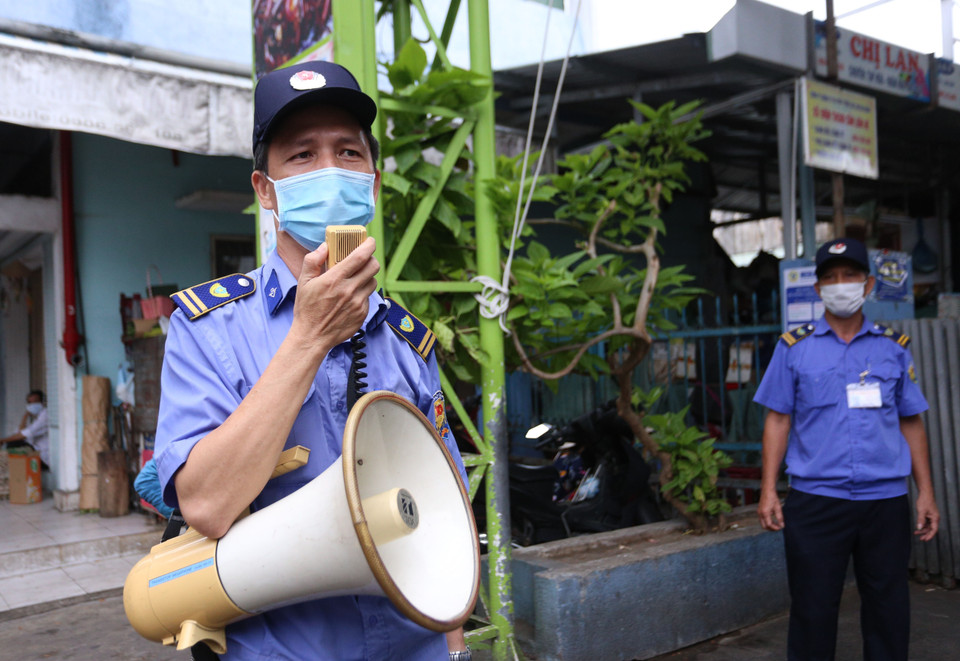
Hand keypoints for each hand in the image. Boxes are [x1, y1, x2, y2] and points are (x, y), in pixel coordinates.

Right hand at [290, 237, 379, 352]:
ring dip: (367, 276)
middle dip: (371, 259)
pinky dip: (362, 293)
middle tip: (364, 259)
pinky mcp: (362, 314)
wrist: (312, 337)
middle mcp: (349, 290)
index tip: (369, 241)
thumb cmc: (306, 309)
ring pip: (373, 282)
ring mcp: (358, 303)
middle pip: (373, 267)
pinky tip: (351, 296)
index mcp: (334, 279)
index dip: (369, 245)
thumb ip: (312, 261)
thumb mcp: (303, 282)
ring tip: (356, 278)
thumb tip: (324, 246)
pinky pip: (368, 297)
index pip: (360, 257)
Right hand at [757, 489, 783, 530]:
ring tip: (776, 524)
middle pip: (764, 526)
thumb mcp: (778, 508)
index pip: (769, 525)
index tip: (781, 528)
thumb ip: (780, 518)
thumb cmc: (773, 498)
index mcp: (765, 513)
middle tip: (778, 528)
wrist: (767, 490)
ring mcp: (758, 512)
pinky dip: (767, 522)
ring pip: (762, 523)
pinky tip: (772, 520)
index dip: (775, 528)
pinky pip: (762, 519)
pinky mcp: (759, 511)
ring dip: (769, 525)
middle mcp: (760, 513)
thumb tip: (782, 526)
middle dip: (771, 528)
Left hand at [914, 492, 938, 541]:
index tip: (925, 539)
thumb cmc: (925, 501)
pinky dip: (922, 525)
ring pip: (928, 526)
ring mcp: (931, 517)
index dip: (930, 535)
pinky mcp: (928, 515)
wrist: (925, 494)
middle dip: (925, 534)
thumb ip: (920, 520)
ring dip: (923, 530)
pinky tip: (918, 527)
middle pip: (931, 529)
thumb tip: (919, 528)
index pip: (934, 530)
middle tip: (920, 539)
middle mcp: (934, 518)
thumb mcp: (921, 511)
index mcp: (935, 518)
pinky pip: (926, 523)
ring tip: (916, 533)